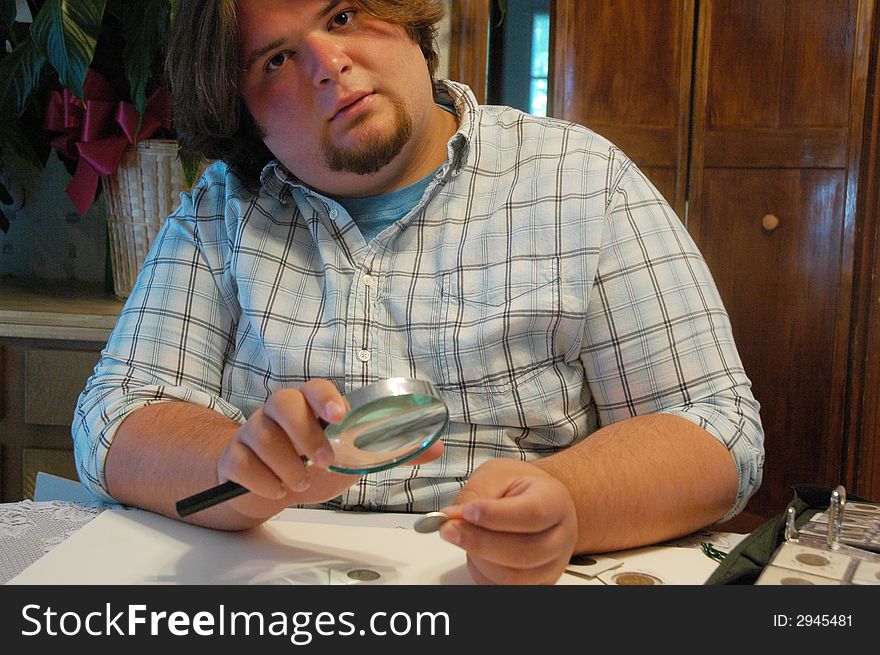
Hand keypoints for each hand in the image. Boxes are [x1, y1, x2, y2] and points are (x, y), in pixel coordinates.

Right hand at [217, 380, 443, 519]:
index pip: (314, 387)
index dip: (325, 397)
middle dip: (305, 434)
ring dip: (287, 466)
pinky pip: (243, 466)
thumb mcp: (353, 455)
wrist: (269, 482)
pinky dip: (264, 482)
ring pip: (262, 438)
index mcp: (309, 403)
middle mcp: (277, 411)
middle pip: (282, 403)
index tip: (339, 414)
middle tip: (325, 462)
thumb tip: (437, 447)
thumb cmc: (314, 460)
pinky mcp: (234, 458)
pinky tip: (278, 490)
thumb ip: (392, 450)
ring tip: (302, 482)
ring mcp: (252, 432)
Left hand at [438, 459, 576, 583]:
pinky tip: (475, 552)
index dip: (496, 516)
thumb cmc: (519, 487)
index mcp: (555, 500)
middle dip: (479, 542)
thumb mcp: (497, 474)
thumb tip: (452, 517)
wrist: (537, 501)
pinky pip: (504, 588)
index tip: (467, 511)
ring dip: (478, 559)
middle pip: (525, 552)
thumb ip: (475, 495)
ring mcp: (552, 565)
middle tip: (449, 528)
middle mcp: (561, 536)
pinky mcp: (537, 584)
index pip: (532, 513)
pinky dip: (482, 572)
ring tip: (463, 537)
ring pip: (513, 577)